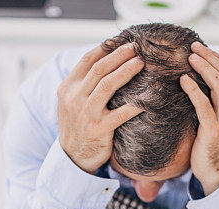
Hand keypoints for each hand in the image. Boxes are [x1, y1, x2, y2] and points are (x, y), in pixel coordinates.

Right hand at [57, 43, 143, 173]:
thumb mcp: (72, 101)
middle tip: (136, 47)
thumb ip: (84, 83)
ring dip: (126, 71)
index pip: (87, 60)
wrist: (73, 156)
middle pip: (99, 69)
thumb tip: (105, 60)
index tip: (122, 41)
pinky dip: (136, 104)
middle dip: (119, 55)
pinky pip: (121, 113)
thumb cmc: (78, 125)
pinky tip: (150, 97)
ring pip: (107, 85)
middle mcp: (75, 98)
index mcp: (68, 87)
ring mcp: (86, 114)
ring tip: (141, 63)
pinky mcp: (99, 129)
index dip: (106, 48)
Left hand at [180, 42, 218, 194]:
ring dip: (203, 68)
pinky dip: (193, 89)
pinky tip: (183, 81)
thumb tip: (202, 81)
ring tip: (189, 59)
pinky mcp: (214, 130)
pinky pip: (204, 104)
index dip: (217, 59)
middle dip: (210, 58)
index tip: (201, 50)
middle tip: (193, 48)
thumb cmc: (215, 145)